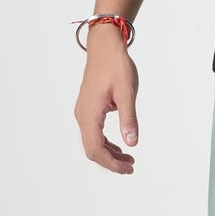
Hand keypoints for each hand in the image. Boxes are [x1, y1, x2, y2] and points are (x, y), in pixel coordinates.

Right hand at [74, 35, 139, 174]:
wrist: (104, 47)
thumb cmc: (115, 65)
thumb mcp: (126, 92)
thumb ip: (128, 118)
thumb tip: (132, 143)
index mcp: (90, 113)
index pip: (95, 149)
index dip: (111, 163)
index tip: (128, 169)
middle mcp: (82, 115)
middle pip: (92, 149)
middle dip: (110, 162)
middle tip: (131, 167)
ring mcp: (84, 112)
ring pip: (92, 142)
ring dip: (109, 153)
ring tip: (129, 159)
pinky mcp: (88, 108)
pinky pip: (94, 132)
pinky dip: (106, 142)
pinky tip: (120, 145)